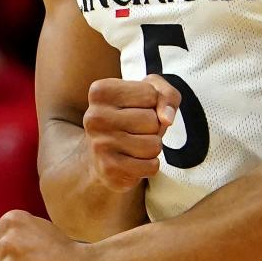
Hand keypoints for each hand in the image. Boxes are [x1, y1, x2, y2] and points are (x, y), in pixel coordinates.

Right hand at [83, 75, 180, 191]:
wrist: (101, 155)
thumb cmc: (129, 119)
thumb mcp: (150, 95)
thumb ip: (167, 95)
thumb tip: (167, 118)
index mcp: (101, 91)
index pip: (150, 94)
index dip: (152, 104)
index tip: (135, 109)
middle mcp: (95, 116)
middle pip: (152, 120)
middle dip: (153, 127)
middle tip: (135, 130)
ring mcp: (100, 144)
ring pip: (154, 144)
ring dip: (152, 147)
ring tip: (134, 145)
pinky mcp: (110, 169)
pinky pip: (151, 166)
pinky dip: (149, 165)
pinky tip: (133, 160)